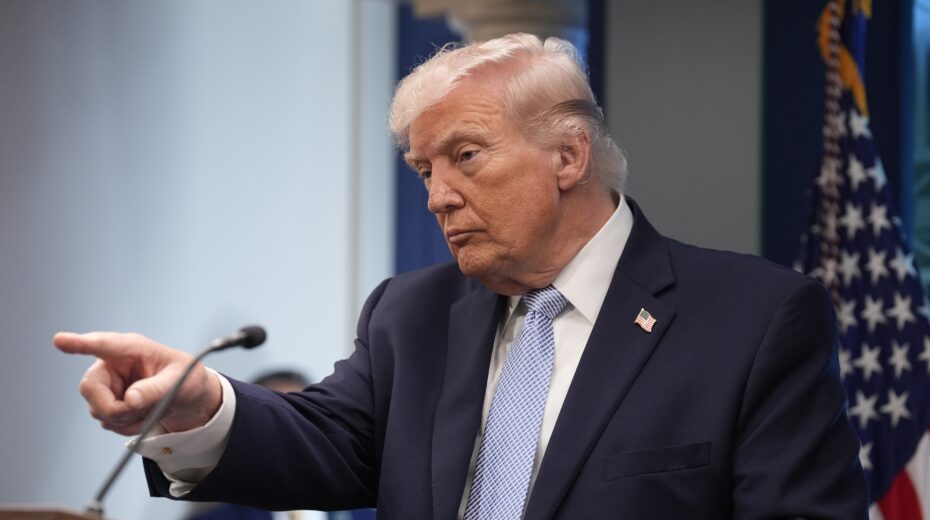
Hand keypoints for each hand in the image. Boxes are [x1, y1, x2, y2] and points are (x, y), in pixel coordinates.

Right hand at [53, 331, 221, 435]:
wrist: (190, 398)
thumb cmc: (185, 378)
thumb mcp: (178, 381)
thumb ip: (155, 390)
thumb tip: (130, 401)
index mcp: (131, 348)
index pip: (102, 344)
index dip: (79, 343)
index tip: (60, 340)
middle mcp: (113, 365)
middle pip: (90, 388)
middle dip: (113, 407)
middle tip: (138, 411)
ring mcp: (109, 386)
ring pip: (99, 410)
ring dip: (127, 418)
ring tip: (151, 408)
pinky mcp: (109, 404)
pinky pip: (108, 422)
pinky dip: (128, 426)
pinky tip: (145, 416)